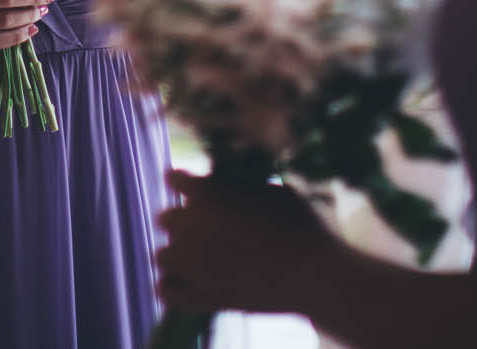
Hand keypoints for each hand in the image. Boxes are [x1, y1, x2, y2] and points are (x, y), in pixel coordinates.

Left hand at [157, 169, 340, 315]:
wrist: (314, 272)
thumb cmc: (300, 223)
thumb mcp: (270, 189)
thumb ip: (238, 186)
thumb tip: (228, 182)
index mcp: (206, 194)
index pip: (173, 180)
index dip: (185, 184)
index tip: (195, 189)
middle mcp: (191, 227)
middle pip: (165, 218)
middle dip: (183, 220)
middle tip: (207, 226)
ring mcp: (193, 265)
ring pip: (161, 255)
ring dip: (176, 253)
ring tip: (198, 256)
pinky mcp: (203, 297)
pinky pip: (166, 291)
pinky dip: (172, 285)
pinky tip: (187, 281)